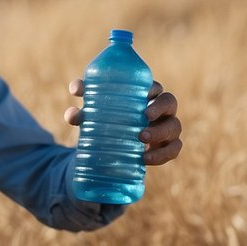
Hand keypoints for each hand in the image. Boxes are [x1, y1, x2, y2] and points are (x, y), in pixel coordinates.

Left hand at [64, 79, 182, 165]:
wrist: (114, 149)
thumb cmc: (107, 122)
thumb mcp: (94, 114)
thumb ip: (83, 111)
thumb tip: (71, 113)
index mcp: (145, 96)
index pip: (154, 86)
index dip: (151, 87)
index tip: (143, 92)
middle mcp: (160, 109)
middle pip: (170, 102)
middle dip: (159, 107)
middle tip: (145, 114)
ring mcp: (167, 128)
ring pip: (174, 127)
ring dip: (159, 132)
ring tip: (141, 138)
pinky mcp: (167, 147)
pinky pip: (173, 150)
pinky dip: (161, 155)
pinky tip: (146, 159)